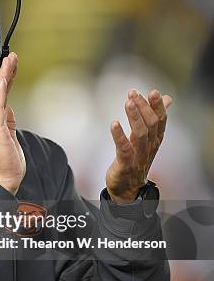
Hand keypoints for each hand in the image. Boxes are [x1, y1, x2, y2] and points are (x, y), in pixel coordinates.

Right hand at [0, 53, 25, 194]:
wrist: (4, 180)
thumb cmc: (7, 163)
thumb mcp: (11, 137)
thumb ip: (9, 122)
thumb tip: (9, 109)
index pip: (1, 96)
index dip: (6, 79)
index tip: (10, 64)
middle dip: (5, 72)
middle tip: (11, 56)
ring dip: (4, 77)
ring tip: (9, 61)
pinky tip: (2, 82)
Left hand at [106, 89, 172, 203]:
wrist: (128, 189)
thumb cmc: (136, 160)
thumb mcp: (147, 139)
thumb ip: (155, 119)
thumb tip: (167, 98)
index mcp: (155, 140)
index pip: (161, 120)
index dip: (158, 106)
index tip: (153, 92)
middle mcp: (149, 147)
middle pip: (151, 124)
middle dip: (143, 107)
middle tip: (133, 93)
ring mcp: (139, 156)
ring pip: (140, 134)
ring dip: (134, 117)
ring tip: (128, 103)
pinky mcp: (126, 164)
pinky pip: (124, 149)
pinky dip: (119, 136)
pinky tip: (114, 123)